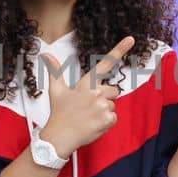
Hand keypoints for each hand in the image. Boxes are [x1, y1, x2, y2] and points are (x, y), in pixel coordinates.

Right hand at [39, 36, 136, 156]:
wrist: (60, 137)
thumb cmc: (59, 113)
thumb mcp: (56, 91)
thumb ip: (54, 71)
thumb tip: (46, 55)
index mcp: (86, 83)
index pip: (105, 64)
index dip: (119, 50)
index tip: (131, 39)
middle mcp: (96, 93)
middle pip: (113, 90)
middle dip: (105, 97)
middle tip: (89, 106)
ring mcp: (103, 106)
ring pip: (112, 105)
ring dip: (104, 111)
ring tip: (89, 116)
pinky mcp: (107, 119)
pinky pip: (114, 118)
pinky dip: (106, 122)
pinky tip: (93, 124)